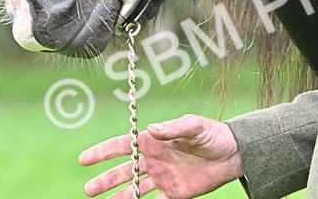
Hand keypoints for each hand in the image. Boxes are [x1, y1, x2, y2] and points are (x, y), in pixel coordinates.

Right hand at [79, 114, 243, 197]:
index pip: (123, 146)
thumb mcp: (195, 126)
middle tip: (88, 190)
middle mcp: (155, 160)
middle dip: (105, 180)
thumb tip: (152, 129)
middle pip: (124, 171)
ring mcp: (163, 177)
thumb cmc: (212, 134)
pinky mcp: (175, 193)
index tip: (84, 159)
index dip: (103, 152)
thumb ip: (174, 128)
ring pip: (135, 189)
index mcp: (155, 141)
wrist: (233, 153)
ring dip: (119, 197)